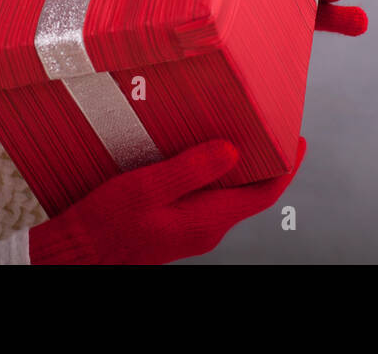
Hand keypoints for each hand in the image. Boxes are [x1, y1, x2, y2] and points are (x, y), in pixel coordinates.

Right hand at [28, 136, 306, 264]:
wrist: (79, 251)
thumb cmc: (107, 222)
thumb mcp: (147, 188)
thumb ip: (191, 169)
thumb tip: (232, 151)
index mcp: (206, 220)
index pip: (263, 194)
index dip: (285, 167)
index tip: (297, 140)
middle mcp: (207, 228)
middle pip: (250, 193)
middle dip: (265, 162)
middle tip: (272, 126)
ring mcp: (193, 230)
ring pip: (230, 195)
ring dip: (241, 166)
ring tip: (242, 131)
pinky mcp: (179, 225)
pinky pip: (209, 197)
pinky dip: (216, 174)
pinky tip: (203, 153)